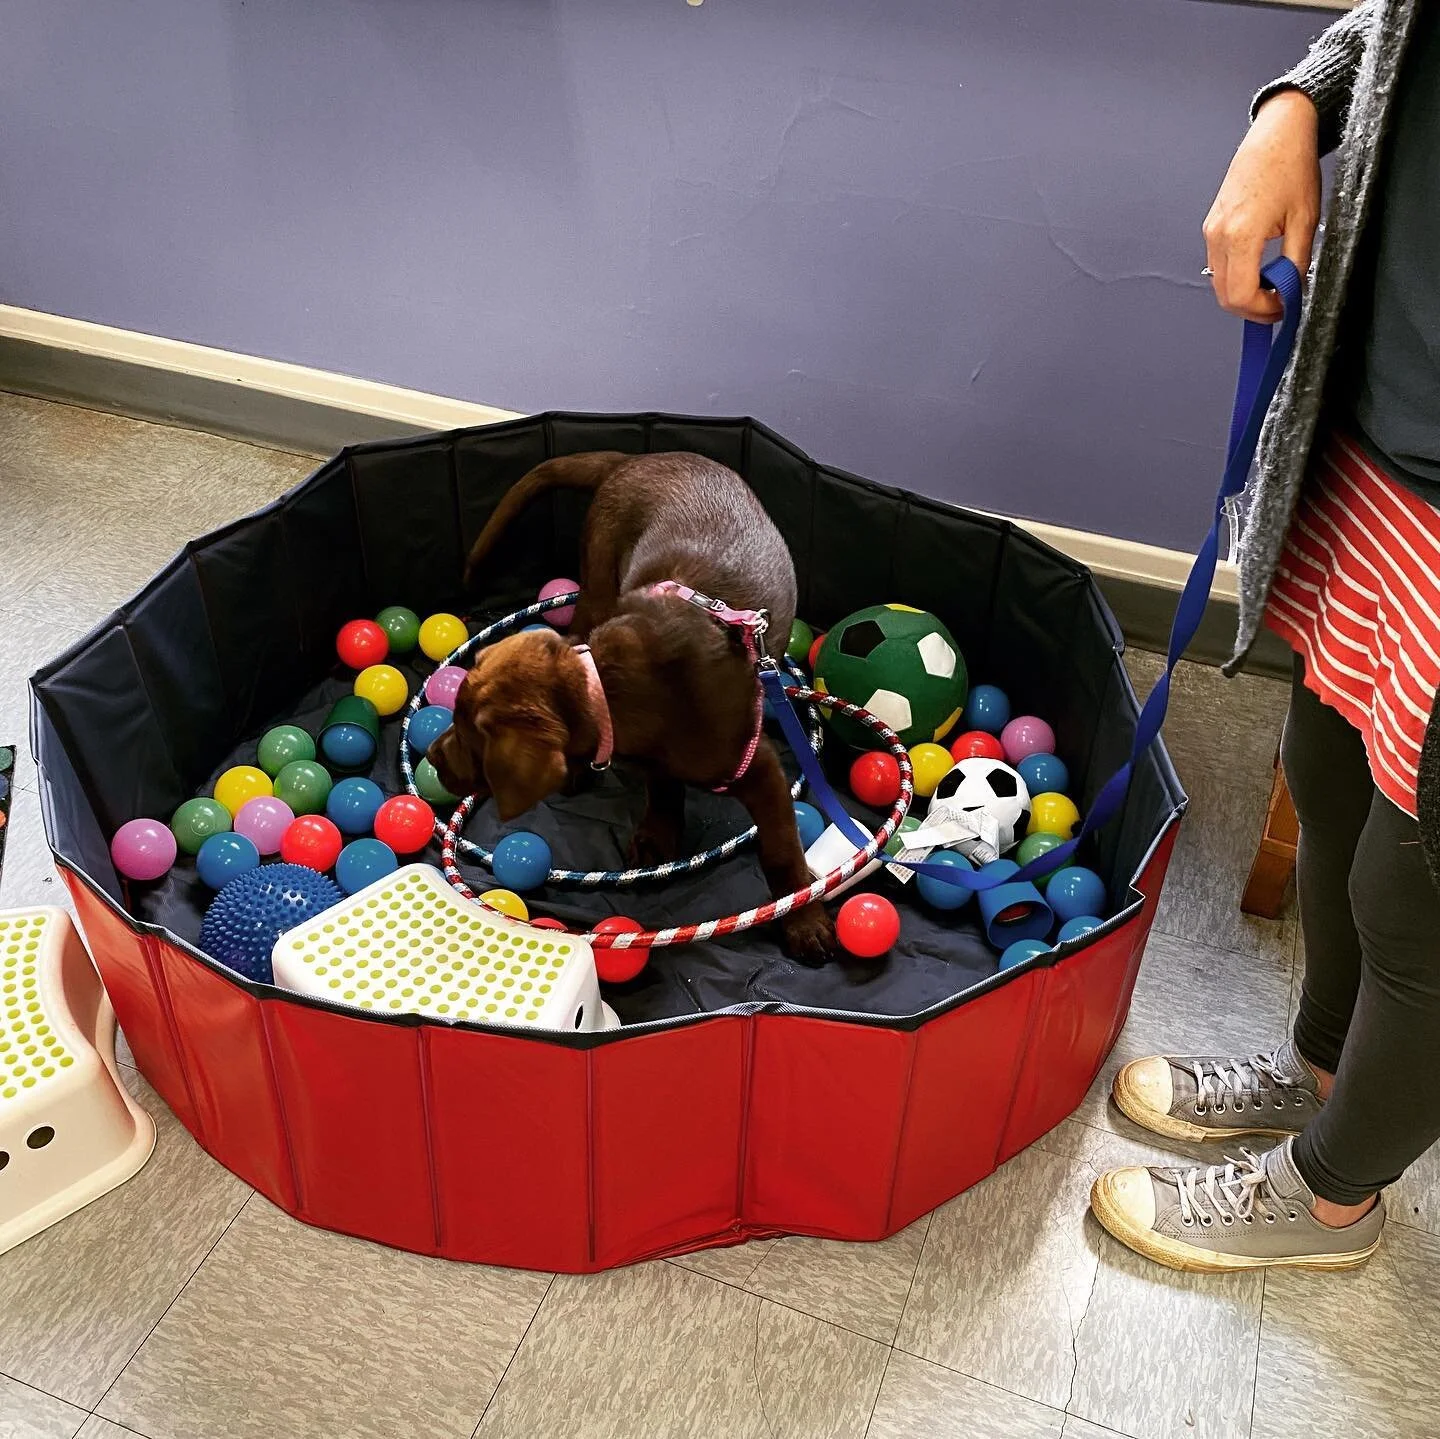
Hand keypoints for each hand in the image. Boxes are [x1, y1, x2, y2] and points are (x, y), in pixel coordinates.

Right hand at [1203, 90, 1320, 320]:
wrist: (1276, 134)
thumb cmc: (1291, 166)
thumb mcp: (1305, 219)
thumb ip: (1296, 262)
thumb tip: (1291, 290)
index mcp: (1242, 234)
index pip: (1242, 294)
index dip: (1263, 311)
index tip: (1283, 310)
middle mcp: (1219, 235)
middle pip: (1225, 295)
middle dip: (1252, 308)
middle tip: (1279, 305)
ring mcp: (1211, 231)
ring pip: (1219, 283)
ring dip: (1245, 292)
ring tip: (1273, 285)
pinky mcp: (1212, 226)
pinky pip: (1218, 265)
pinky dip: (1237, 275)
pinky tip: (1260, 269)